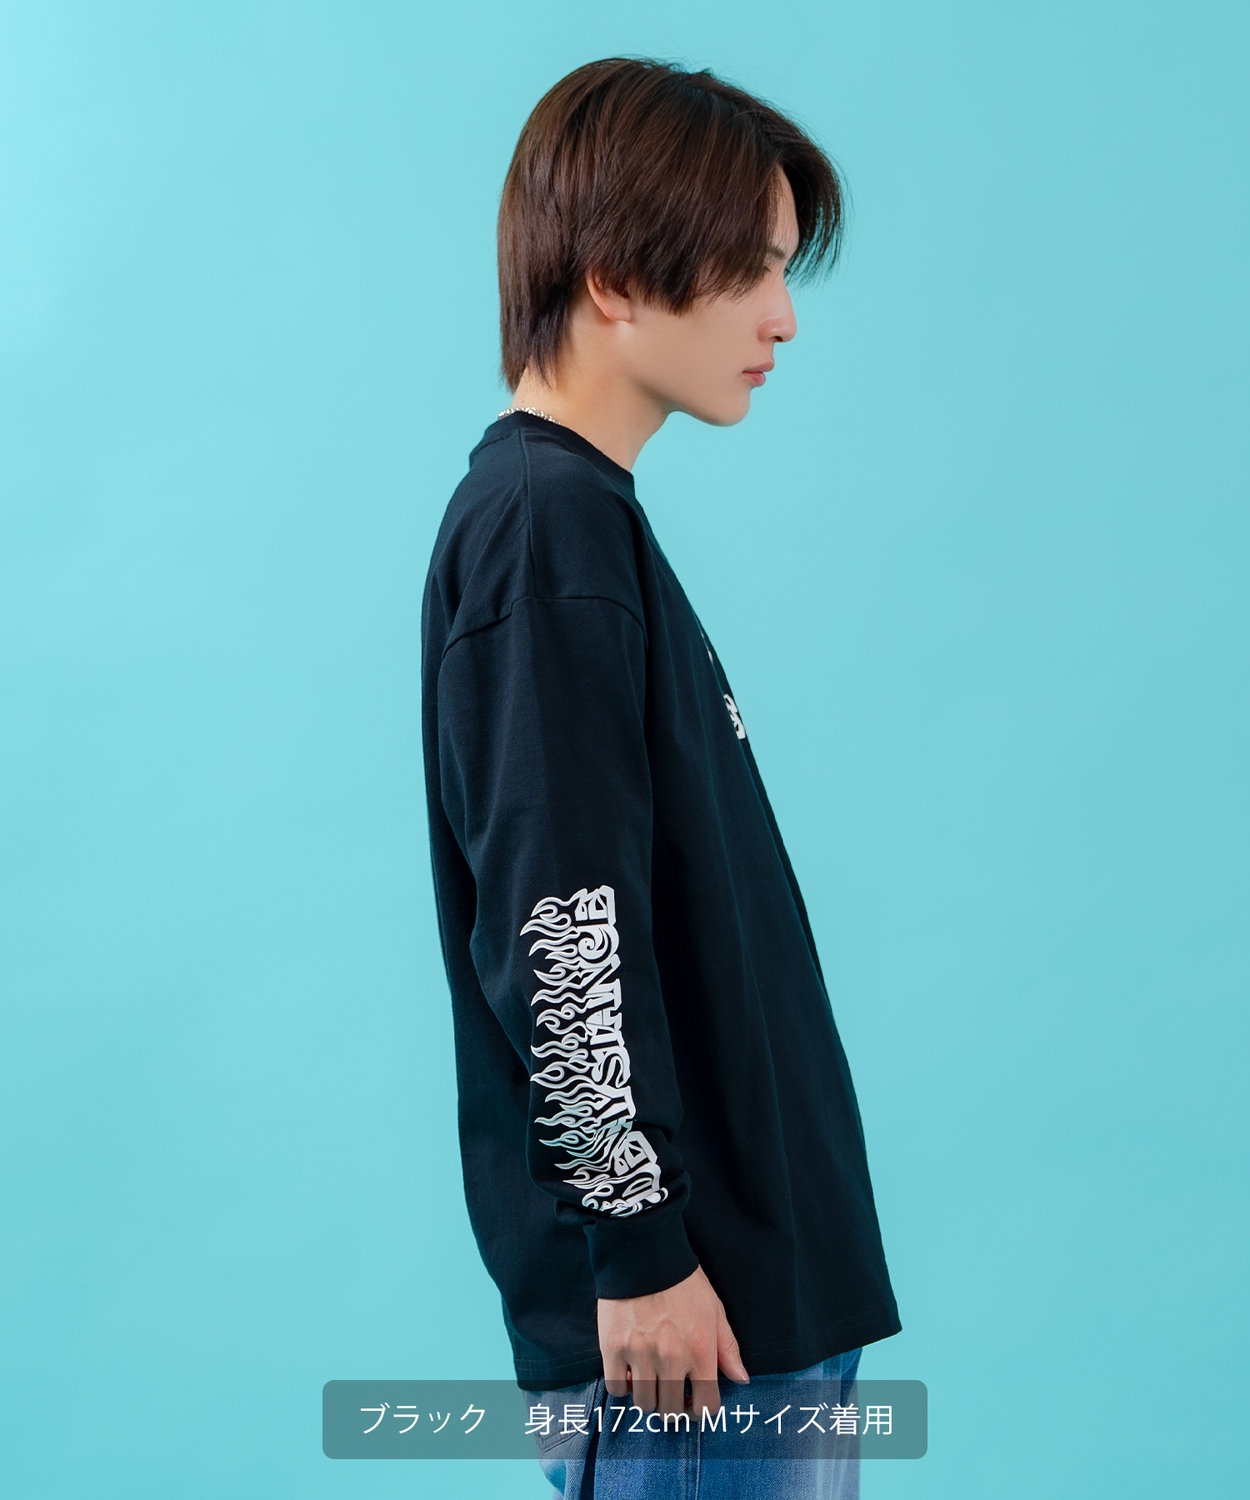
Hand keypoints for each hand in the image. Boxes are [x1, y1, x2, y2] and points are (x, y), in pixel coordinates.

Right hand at [597, 1264, 749, 1419]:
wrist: (643, 1251)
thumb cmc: (683, 1280)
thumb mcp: (714, 1309)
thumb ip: (727, 1348)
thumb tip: (741, 1379)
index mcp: (700, 1350)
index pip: (705, 1406)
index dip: (701, 1408)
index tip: (694, 1399)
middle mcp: (671, 1358)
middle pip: (671, 1410)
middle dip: (673, 1405)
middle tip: (671, 1391)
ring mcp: (640, 1354)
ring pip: (644, 1404)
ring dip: (648, 1397)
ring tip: (650, 1379)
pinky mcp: (613, 1347)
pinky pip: (616, 1388)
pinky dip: (622, 1385)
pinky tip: (629, 1370)